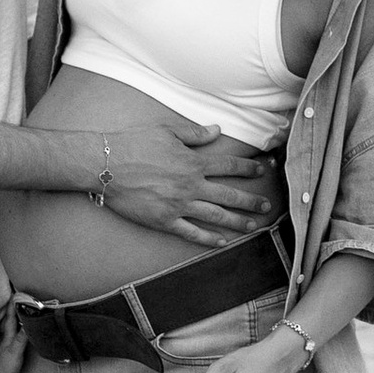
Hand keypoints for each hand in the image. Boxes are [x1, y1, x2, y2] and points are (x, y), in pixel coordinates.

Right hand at [95, 129, 284, 247]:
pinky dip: (208, 239)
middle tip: (267, 205)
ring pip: (216, 216)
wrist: (106, 165)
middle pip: (229, 195)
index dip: (248, 168)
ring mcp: (178, 205)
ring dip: (237, 221)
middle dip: (251, 200)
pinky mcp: (164, 220)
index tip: (262, 170)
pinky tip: (222, 242)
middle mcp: (191, 185)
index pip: (229, 166)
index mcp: (193, 162)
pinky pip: (191, 233)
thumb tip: (217, 130)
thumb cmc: (134, 144)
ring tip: (253, 225)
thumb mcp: (167, 131)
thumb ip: (195, 134)